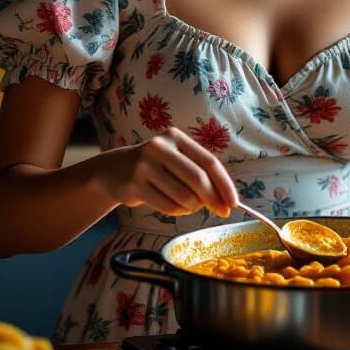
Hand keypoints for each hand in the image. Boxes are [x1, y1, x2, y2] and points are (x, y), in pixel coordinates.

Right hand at [98, 128, 238, 216]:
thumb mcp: (176, 159)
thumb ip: (200, 173)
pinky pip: (168, 207)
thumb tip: (226, 200)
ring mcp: (144, 166)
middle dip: (213, 199)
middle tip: (221, 211)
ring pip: (184, 196)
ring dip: (193, 207)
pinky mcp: (134, 186)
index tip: (234, 202)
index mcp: (175, 137)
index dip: (224, 184)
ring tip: (188, 205)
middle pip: (197, 179)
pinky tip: (175, 206)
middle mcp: (159, 148)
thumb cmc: (155, 166)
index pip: (208, 161)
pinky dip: (178, 212)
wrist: (114, 170)